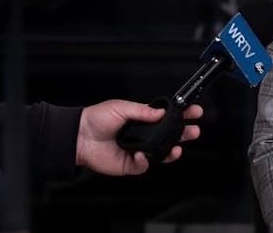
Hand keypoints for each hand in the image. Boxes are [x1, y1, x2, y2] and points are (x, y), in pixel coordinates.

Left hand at [75, 99, 202, 175]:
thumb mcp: (122, 107)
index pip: (167, 117)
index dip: (181, 115)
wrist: (79, 136)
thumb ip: (143, 110)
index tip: (193, 111)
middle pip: (169, 136)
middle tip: (193, 131)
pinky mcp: (129, 164)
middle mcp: (143, 135)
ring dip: (171, 151)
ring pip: (160, 153)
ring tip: (178, 148)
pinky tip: (143, 155)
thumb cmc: (97, 119)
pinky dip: (146, 161)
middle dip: (184, 133)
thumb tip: (161, 112)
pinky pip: (143, 166)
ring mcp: (137, 150)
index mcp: (143, 119)